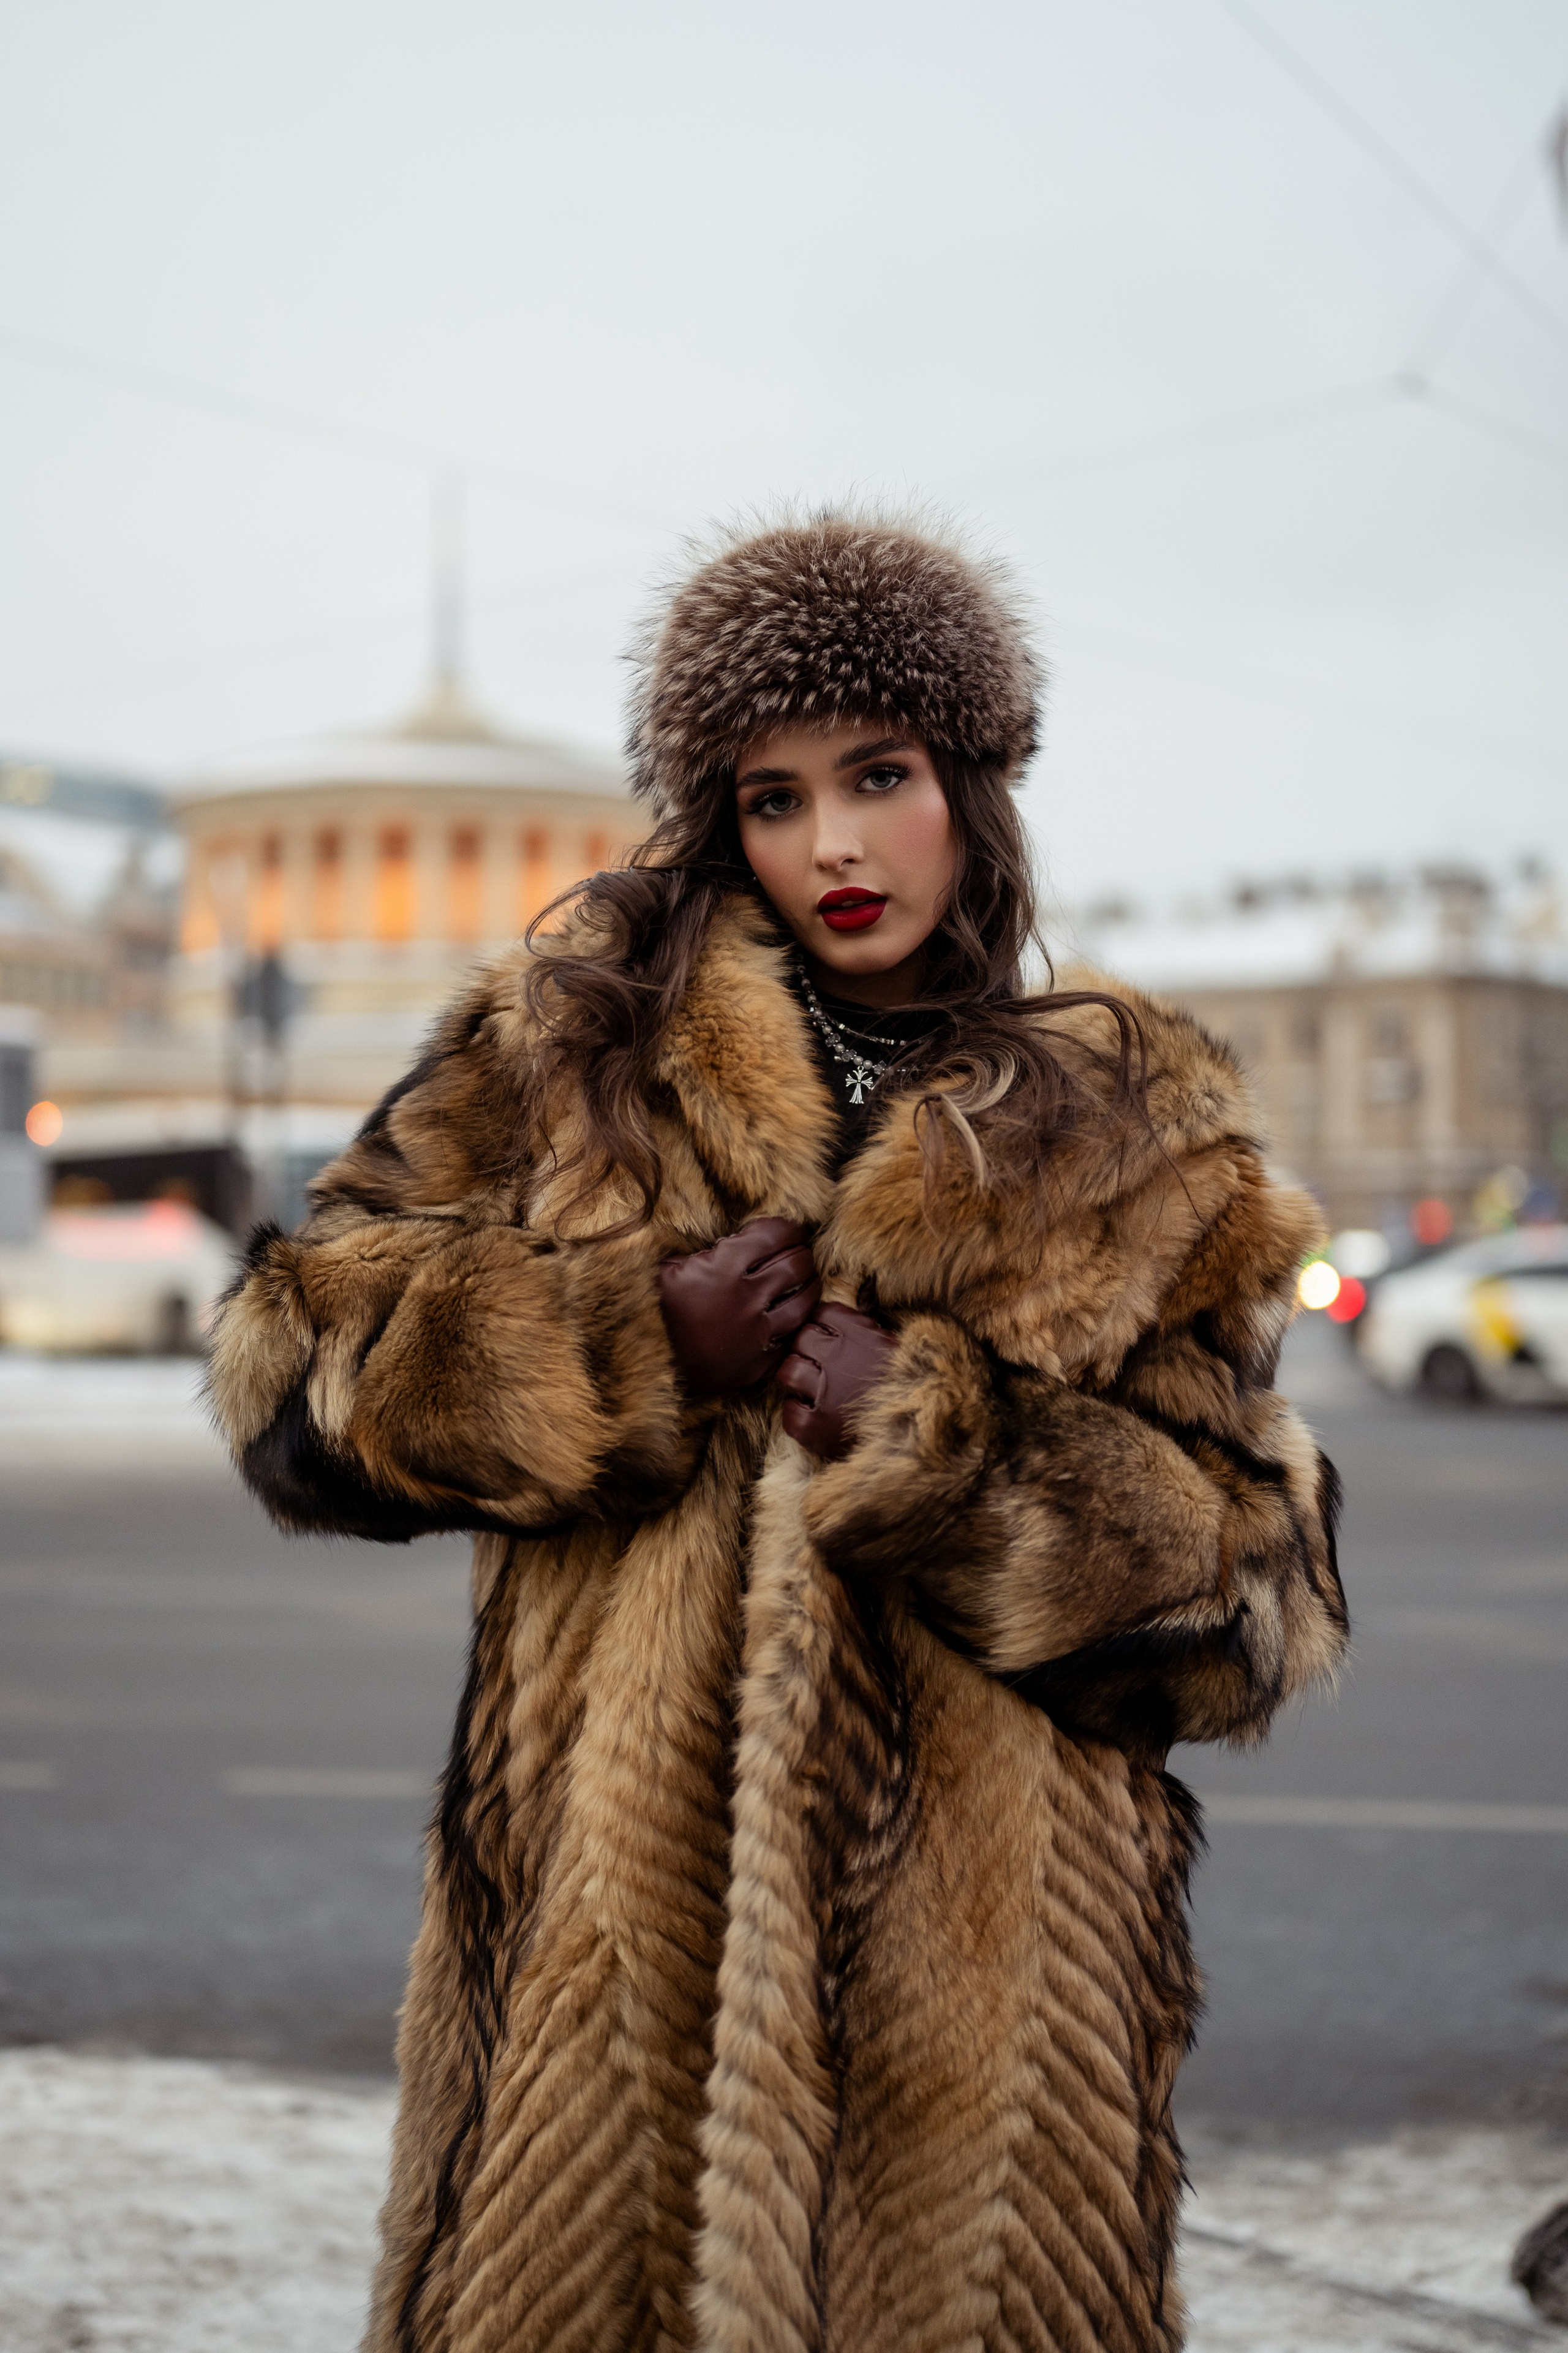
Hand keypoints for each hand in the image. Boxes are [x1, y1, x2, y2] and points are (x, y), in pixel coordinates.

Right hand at [659, 1217, 820, 1395]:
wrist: (640, 1363)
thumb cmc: (651, 1309)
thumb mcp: (670, 1267)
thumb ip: (707, 1251)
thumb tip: (736, 1238)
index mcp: (725, 1267)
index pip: (776, 1235)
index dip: (789, 1228)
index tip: (792, 1230)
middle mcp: (747, 1298)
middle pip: (796, 1266)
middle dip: (803, 1254)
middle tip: (801, 1253)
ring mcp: (755, 1334)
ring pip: (803, 1304)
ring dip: (809, 1288)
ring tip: (807, 1282)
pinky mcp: (756, 1365)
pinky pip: (789, 1340)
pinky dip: (794, 1327)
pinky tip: (792, 1319)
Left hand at [776, 1303, 897, 1459]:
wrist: (924, 1429)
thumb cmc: (907, 1386)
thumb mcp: (890, 1346)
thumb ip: (862, 1329)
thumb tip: (832, 1316)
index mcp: (859, 1334)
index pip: (821, 1313)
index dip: (822, 1326)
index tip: (828, 1339)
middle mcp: (838, 1357)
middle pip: (800, 1338)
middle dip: (807, 1350)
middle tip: (819, 1366)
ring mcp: (824, 1391)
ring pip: (787, 1371)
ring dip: (796, 1379)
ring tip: (813, 1390)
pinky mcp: (815, 1426)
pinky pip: (789, 1412)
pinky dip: (797, 1415)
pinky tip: (815, 1417)